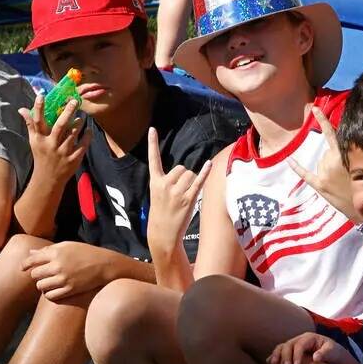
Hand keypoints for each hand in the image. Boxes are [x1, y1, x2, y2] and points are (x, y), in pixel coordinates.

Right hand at [21, 94, 90, 186]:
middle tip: (74, 101)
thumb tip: (21, 109)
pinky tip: (89, 130)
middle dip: (67, 112)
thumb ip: (30, 125)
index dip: (38, 108)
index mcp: (40, 139)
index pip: (37, 121)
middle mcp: (51, 145)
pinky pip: (83, 145)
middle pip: (60, 126)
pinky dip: (87, 136)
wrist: (48, 179)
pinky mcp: (74, 159)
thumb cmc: (41, 156)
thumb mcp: (34, 141)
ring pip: (73, 134)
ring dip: (78, 123)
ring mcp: (63, 152)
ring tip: (81, 116)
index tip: (41, 95)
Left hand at [22, 241, 106, 300]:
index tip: (22, 268)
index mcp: (56, 252)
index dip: (25, 264)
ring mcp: (64, 279)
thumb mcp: (67, 246)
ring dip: (43, 285)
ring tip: (49, 282)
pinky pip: (50, 296)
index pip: (32, 260)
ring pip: (41, 286)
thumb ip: (48, 250)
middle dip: (37, 275)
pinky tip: (54, 290)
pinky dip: (49, 294)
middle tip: (44, 274)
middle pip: (35, 274)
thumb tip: (31, 253)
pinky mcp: (70, 290)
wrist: (105, 265)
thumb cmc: (86, 253)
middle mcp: (58, 265)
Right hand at [145, 128, 211, 254]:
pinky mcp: (188, 199)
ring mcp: (177, 192)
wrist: (162, 234)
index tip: (152, 129)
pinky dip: (205, 173)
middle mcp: (165, 185)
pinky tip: (209, 164)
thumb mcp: (158, 196)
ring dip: (192, 182)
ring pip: (190, 174)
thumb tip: (186, 173)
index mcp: (155, 183)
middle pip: (181, 168)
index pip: (153, 159)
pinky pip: (198, 181)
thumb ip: (167, 182)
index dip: (153, 143)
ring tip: (185, 197)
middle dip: (184, 177)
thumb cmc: (161, 214)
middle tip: (179, 193)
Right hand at [268, 332, 354, 363]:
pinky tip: (269, 363)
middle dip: (286, 355)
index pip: (300, 344)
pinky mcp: (291, 352)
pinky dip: (274, 356)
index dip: (296, 354)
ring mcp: (294, 345)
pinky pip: (279, 352)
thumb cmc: (334, 353)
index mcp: (310, 337)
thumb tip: (315, 358)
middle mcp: (300, 339)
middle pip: (288, 344)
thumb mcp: (333, 351)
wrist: (333, 356)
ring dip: (277, 355)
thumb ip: (325, 353)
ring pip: (281, 347)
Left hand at [292, 107, 357, 222]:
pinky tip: (289, 160)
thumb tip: (343, 140)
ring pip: (321, 162)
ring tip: (341, 181)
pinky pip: (305, 174)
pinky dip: (297, 167)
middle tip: (347, 173)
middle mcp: (331, 162)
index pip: (331, 133)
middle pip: (326, 152)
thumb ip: (352, 150)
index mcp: (343, 154)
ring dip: (328, 168)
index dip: (323, 120)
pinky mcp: (320, 186)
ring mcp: (324, 174)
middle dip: (334, 158)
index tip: (315, 109)